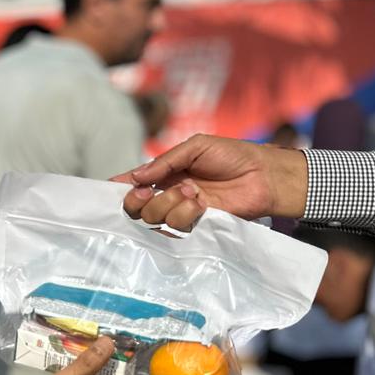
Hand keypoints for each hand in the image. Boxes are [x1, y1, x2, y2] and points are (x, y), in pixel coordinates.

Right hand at [111, 134, 308, 231]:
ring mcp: (180, 211)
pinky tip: (201, 204)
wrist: (263, 175)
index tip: (111, 189)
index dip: (119, 187)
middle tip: (147, 192)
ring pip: (155, 218)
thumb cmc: (232, 155)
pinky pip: (175, 228)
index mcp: (164, 173)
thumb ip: (165, 161)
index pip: (133, 183)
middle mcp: (168, 194)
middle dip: (137, 201)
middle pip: (135, 208)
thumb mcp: (196, 147)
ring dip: (169, 204)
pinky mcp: (196, 226)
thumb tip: (137, 177)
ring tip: (193, 191)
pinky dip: (185, 214)